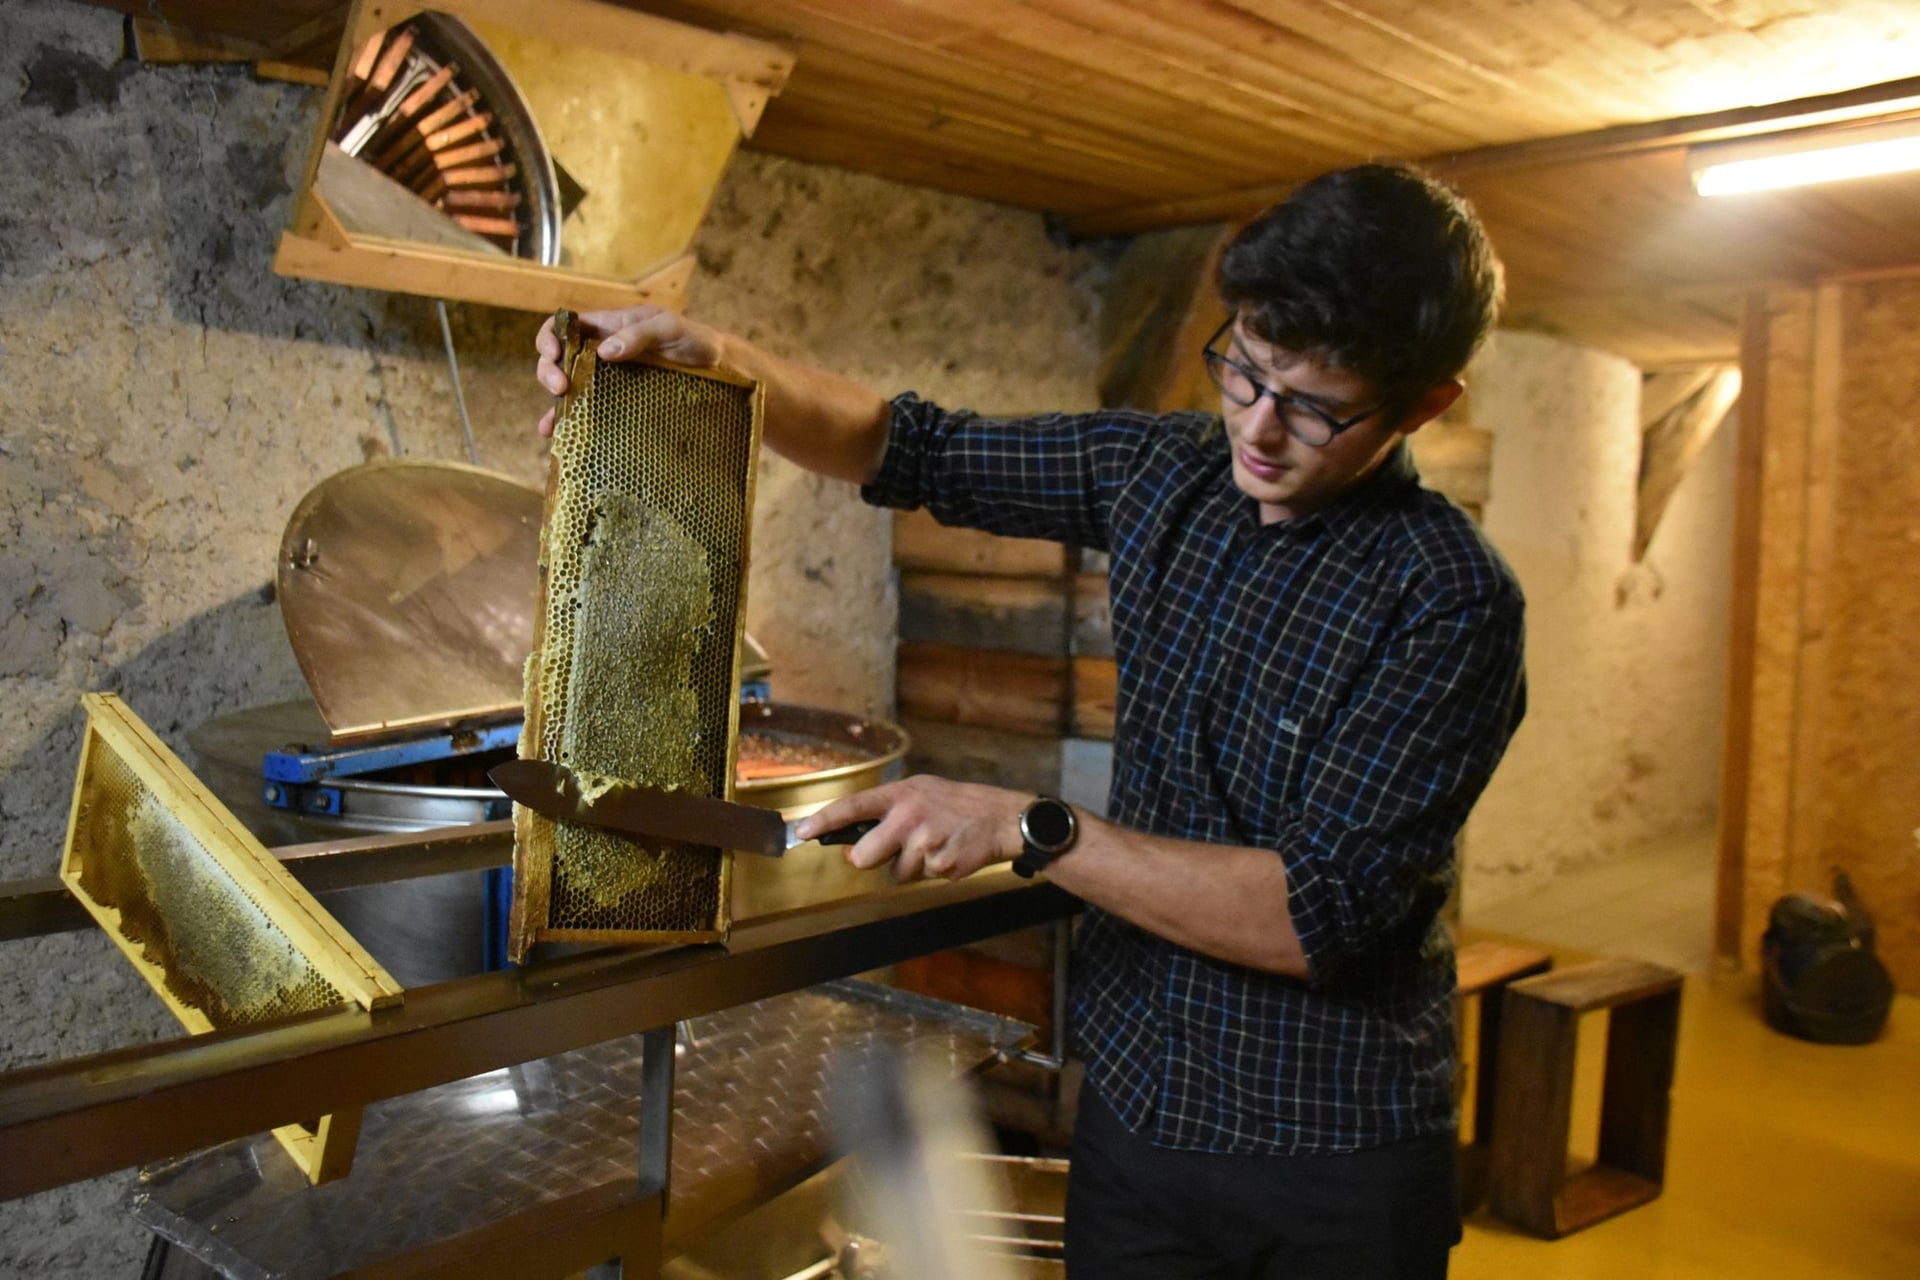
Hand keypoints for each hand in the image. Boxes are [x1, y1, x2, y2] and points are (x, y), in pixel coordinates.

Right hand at [533, 305, 727, 436]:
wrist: (717, 366)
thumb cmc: (694, 338)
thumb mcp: (669, 328)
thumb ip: (639, 335)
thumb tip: (604, 352)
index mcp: (606, 327)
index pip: (564, 326)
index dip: (549, 336)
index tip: (554, 354)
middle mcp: (600, 353)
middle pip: (558, 360)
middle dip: (548, 372)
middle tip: (561, 388)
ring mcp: (607, 380)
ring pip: (569, 388)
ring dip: (554, 405)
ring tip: (554, 423)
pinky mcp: (618, 403)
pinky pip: (589, 412)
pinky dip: (572, 424)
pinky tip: (560, 437)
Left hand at [793, 775, 1027, 882]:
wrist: (999, 818)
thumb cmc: (955, 804)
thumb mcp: (919, 791)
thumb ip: (887, 810)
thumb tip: (852, 839)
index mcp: (899, 795)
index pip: (852, 807)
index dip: (823, 821)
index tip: (801, 831)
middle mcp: (908, 816)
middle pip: (863, 857)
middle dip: (873, 859)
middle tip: (894, 848)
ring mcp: (924, 842)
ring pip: (895, 873)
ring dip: (910, 866)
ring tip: (934, 843)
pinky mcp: (940, 865)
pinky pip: (921, 879)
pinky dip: (933, 871)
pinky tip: (948, 851)